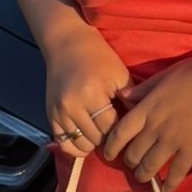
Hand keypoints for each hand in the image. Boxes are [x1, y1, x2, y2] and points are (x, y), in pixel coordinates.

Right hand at [44, 29, 130, 158]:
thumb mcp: (120, 74)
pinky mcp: (50, 116)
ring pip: (80, 145)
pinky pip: (63, 143)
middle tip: (117, 133)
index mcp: (92, 95)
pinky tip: (87, 140)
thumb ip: (131, 100)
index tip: (129, 130)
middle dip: (109, 139)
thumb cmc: (99, 57)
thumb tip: (140, 124)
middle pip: (96, 139)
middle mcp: (72, 107)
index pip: (111, 128)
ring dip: (94, 144)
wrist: (67, 45)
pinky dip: (76, 147)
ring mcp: (59, 113)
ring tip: (103, 134)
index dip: (122, 132)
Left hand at [102, 53, 191, 191]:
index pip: (120, 132)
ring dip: (144, 174)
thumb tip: (122, 96)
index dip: (111, 146)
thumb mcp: (166, 75)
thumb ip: (144, 89)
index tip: (108, 153)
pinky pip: (176, 171)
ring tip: (143, 177)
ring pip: (150, 165)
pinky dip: (169, 184)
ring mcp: (174, 139)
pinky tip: (166, 189)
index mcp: (148, 106)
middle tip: (131, 164)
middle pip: (133, 152)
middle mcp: (156, 126)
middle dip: (129, 161)